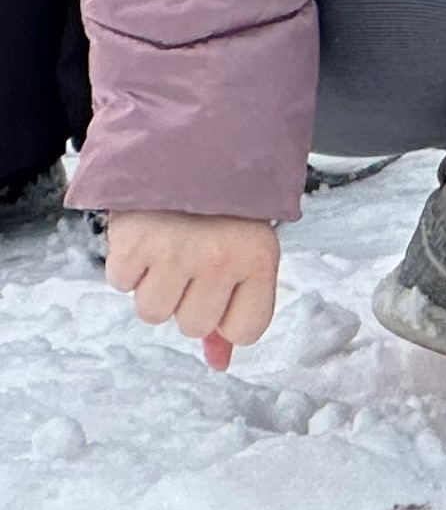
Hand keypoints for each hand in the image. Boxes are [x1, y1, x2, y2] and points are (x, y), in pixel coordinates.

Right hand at [106, 210, 279, 370]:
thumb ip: (238, 307)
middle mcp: (220, 259)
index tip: (229, 287)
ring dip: (157, 285)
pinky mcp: (132, 244)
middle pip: (193, 326)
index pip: (247, 330)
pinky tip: (149, 236)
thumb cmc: (226, 206)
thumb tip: (220, 364)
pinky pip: (121, 285)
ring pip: (154, 313)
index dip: (231, 316)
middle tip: (197, 257)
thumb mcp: (248, 248)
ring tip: (172, 245)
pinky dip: (129, 265)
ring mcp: (174, 252)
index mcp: (260, 258)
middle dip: (191, 298)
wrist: (191, 145)